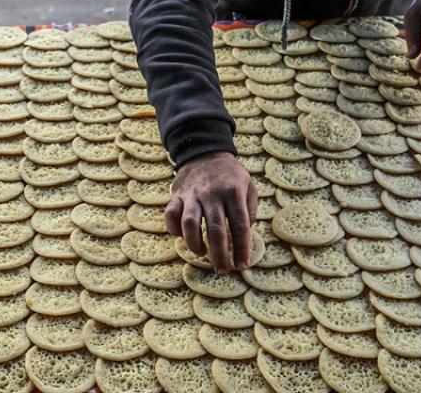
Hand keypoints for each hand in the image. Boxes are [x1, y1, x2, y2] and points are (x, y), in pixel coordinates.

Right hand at [165, 151, 256, 273]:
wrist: (204, 151)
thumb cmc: (230, 174)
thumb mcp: (248, 185)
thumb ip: (249, 209)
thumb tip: (245, 234)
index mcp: (233, 192)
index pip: (239, 225)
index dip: (241, 247)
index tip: (242, 265)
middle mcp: (212, 194)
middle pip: (215, 229)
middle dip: (219, 254)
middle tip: (222, 270)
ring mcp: (192, 194)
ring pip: (190, 224)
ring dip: (195, 244)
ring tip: (202, 253)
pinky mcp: (177, 195)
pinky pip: (170, 215)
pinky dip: (174, 230)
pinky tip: (182, 237)